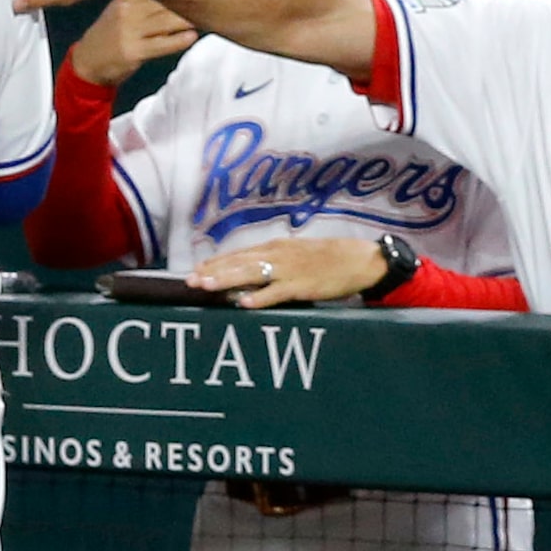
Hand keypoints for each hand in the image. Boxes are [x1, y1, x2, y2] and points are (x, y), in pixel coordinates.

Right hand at [69, 0, 196, 87]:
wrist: (87, 62)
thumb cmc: (112, 35)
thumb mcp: (125, 8)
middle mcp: (128, 9)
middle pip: (168, 2)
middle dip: (192, 2)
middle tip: (215, 1)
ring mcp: (129, 30)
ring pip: (168, 21)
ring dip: (190, 21)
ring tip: (207, 19)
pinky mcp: (132, 51)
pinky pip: (162, 44)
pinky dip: (179, 40)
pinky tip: (192, 37)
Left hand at [187, 238, 387, 310]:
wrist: (361, 259)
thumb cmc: (329, 259)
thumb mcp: (298, 254)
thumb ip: (274, 262)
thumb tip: (250, 271)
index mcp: (276, 248)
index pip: (239, 254)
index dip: (216, 263)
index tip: (195, 270)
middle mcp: (279, 255)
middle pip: (239, 263)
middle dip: (213, 272)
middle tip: (190, 280)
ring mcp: (290, 270)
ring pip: (251, 274)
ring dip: (227, 281)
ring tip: (206, 287)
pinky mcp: (303, 285)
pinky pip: (277, 292)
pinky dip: (260, 297)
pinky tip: (244, 302)